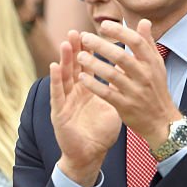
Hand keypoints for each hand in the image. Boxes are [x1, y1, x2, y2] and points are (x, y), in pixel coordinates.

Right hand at [50, 30, 121, 185]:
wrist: (90, 155)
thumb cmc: (100, 132)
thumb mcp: (114, 105)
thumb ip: (120, 88)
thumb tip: (133, 73)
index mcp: (87, 90)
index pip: (87, 66)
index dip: (89, 50)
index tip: (92, 33)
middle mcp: (74, 93)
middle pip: (73, 66)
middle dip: (74, 49)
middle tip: (75, 31)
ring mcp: (65, 101)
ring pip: (64, 76)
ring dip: (64, 59)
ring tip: (65, 43)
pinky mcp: (58, 112)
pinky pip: (57, 94)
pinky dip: (55, 80)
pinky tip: (54, 67)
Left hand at [75, 18, 180, 147]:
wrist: (161, 120)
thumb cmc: (155, 88)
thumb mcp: (156, 65)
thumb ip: (147, 43)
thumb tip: (143, 21)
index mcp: (151, 63)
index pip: (136, 42)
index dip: (120, 31)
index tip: (103, 25)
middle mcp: (144, 76)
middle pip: (121, 57)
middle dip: (101, 45)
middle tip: (84, 37)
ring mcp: (135, 92)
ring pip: (112, 75)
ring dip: (94, 64)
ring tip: (80, 55)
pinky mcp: (126, 106)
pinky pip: (107, 94)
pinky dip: (94, 85)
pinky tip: (81, 77)